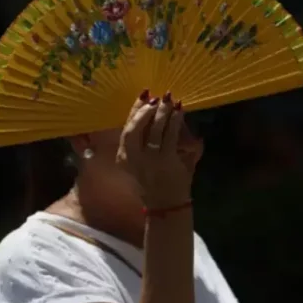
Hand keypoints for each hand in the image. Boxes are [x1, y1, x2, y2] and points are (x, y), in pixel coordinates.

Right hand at [116, 91, 190, 207]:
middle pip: (133, 128)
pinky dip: (174, 120)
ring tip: (169, 100)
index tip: (143, 96)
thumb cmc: (158, 182)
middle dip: (143, 110)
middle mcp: (131, 158)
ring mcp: (148, 160)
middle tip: (155, 99)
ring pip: (153, 129)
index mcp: (123, 158)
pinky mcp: (165, 160)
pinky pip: (169, 134)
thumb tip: (159, 112)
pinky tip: (179, 111)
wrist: (167, 205)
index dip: (134, 111)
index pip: (126, 129)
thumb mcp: (143, 163)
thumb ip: (146, 141)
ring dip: (162, 112)